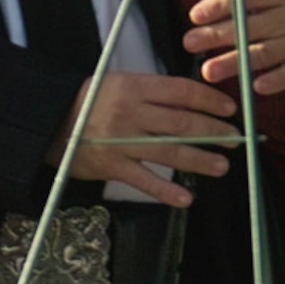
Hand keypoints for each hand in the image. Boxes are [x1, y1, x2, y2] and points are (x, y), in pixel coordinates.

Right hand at [46, 72, 237, 208]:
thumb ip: (152, 92)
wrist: (48, 121)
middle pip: (182, 122)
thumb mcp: (120, 85)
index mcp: (135, 87)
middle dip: (213, 131)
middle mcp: (132, 112)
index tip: (229, 107)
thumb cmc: (90, 101)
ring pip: (169, 151)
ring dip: (199, 160)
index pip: (181, 91)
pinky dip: (165, 191)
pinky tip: (185, 198)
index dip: (209, 99)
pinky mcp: (112, 165)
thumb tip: (193, 101)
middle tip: (235, 138)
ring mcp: (122, 140)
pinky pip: (144, 180)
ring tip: (222, 167)